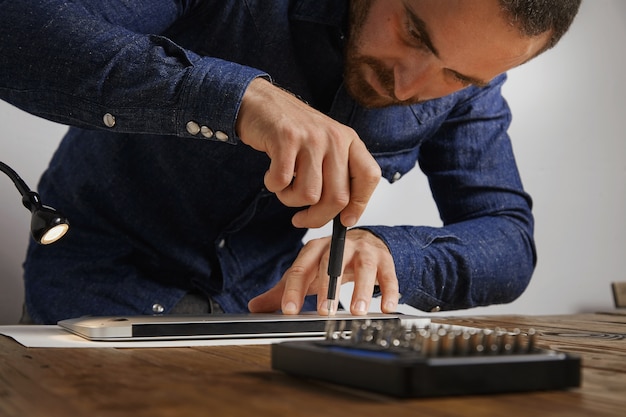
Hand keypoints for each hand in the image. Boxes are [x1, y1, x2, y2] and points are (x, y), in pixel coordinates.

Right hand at [236, 78, 380, 228]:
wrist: (261, 102)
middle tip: (301, 219)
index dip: (359, 205)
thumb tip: (344, 215)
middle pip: (337, 198)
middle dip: (316, 217)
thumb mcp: (325, 146)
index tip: (344, 221)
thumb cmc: (293, 131)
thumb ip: (337, 174)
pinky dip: (274, 186)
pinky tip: (271, 175)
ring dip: (290, 200)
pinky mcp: (286, 139)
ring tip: (284, 187)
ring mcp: (311, 138)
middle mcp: (335, 138)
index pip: (369, 177)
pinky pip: (282, 183)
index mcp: (349, 141)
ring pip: (309, 195)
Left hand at [247, 229, 398, 314]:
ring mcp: (363, 250)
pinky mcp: (384, 258)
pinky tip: (387, 307)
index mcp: (314, 250)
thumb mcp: (307, 273)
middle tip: (325, 311)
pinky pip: (388, 274)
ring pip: (363, 267)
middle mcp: (338, 246)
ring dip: (362, 289)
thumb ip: (283, 290)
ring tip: (358, 311)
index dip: (294, 290)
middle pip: (332, 264)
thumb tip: (254, 307)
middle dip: (328, 288)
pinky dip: (389, 291)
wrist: (363, 242)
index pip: (301, 269)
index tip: (290, 311)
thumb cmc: (331, 261)